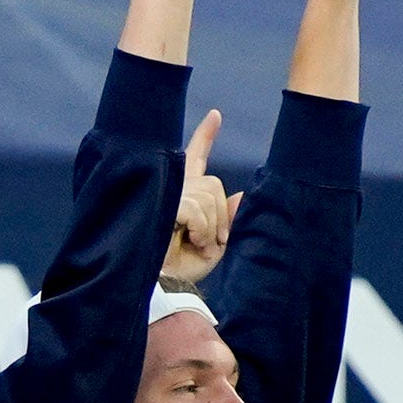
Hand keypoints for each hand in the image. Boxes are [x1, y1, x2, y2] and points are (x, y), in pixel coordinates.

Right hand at [161, 111, 239, 282]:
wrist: (164, 287)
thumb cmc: (184, 270)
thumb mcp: (216, 244)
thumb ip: (229, 219)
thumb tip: (241, 196)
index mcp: (185, 195)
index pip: (196, 160)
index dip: (204, 137)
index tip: (215, 115)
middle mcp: (172, 190)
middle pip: (213, 184)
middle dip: (219, 216)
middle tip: (208, 243)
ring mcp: (164, 196)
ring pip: (207, 196)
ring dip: (209, 226)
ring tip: (195, 245)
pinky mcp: (161, 205)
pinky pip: (196, 208)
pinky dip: (201, 229)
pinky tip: (189, 242)